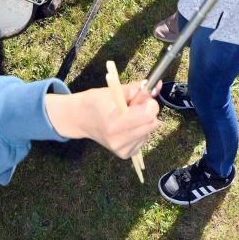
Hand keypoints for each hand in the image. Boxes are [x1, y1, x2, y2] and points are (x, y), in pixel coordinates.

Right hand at [45, 82, 159, 157]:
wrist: (81, 119)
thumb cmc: (96, 101)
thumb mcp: (115, 90)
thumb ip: (138, 89)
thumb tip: (158, 85)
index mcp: (114, 121)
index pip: (148, 115)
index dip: (149, 104)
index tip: (143, 98)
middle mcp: (118, 139)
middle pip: (152, 124)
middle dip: (147, 112)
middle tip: (134, 106)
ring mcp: (121, 149)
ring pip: (149, 132)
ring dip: (143, 122)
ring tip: (126, 117)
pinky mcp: (124, 154)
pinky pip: (143, 139)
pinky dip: (138, 131)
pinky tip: (126, 127)